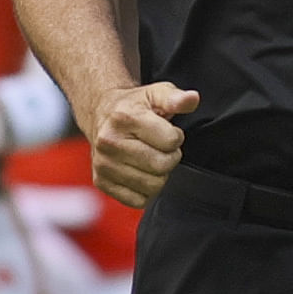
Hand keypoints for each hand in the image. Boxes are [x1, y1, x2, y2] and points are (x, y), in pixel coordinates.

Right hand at [89, 79, 196, 206]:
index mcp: (124, 118)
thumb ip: (176, 97)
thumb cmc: (133, 106)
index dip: (175, 137)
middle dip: (169, 157)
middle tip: (159, 148)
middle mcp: (110, 142)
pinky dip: (145, 190)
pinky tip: (140, 172)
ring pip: (152, 186)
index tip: (165, 132)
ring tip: (149, 158)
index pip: (171, 141)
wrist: (100, 115)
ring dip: (158, 175)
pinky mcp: (101, 182)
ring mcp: (104, 165)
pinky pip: (138, 200)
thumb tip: (192, 99)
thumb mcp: (156, 93)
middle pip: (162, 165)